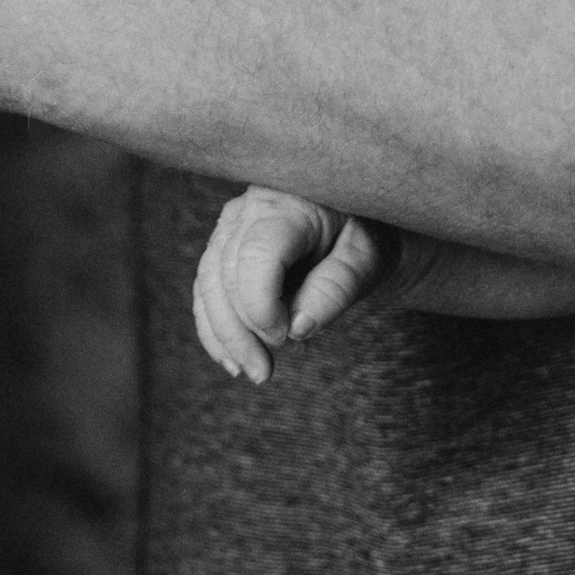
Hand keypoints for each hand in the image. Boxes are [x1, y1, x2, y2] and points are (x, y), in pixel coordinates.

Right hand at [191, 185, 401, 381]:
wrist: (359, 219)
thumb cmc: (367, 234)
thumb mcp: (367, 257)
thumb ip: (337, 288)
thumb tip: (297, 329)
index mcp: (290, 203)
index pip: (257, 254)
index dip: (260, 303)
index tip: (284, 337)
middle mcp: (251, 208)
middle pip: (225, 274)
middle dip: (240, 331)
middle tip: (264, 371)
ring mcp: (232, 225)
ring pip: (209, 285)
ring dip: (224, 335)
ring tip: (251, 371)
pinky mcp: (223, 244)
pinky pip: (207, 289)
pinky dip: (215, 327)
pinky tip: (232, 358)